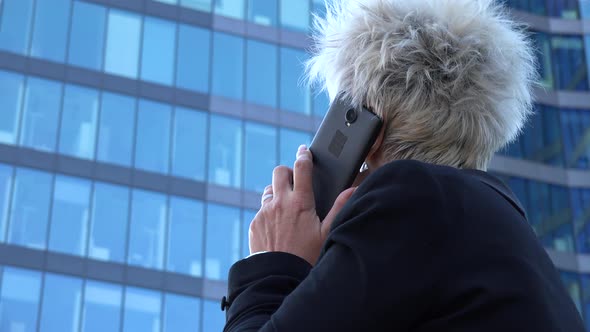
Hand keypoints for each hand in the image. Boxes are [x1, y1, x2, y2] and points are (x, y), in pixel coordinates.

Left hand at [249, 145, 355, 265]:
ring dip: (277, 192)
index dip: (304, 155)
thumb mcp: (327, 233)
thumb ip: (339, 208)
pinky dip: (269, 212)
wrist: (278, 275)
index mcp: (300, 202)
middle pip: (280, 172)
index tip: (305, 151)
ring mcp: (264, 212)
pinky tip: (278, 225)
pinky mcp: (255, 223)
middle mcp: (280, 202)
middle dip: (288, 172)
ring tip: (287, 205)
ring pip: (269, 190)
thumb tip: (352, 190)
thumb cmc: (306, 255)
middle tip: (295, 181)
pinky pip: (261, 210)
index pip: (301, 168)